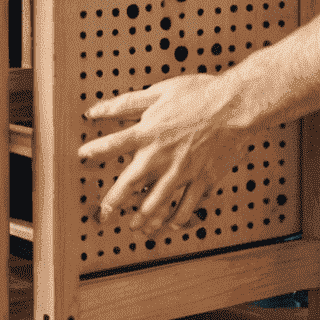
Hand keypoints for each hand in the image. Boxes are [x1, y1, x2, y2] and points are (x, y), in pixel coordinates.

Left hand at [79, 72, 242, 231]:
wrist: (236, 106)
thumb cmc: (200, 95)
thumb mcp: (159, 91)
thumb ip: (126, 103)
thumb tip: (98, 109)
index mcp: (148, 132)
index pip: (112, 145)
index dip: (94, 152)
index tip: (83, 158)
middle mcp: (161, 157)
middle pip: (130, 185)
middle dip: (113, 203)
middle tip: (103, 215)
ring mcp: (182, 172)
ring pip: (157, 204)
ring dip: (143, 219)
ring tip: (135, 227)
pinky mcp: (202, 181)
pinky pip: (187, 207)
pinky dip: (177, 220)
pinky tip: (171, 225)